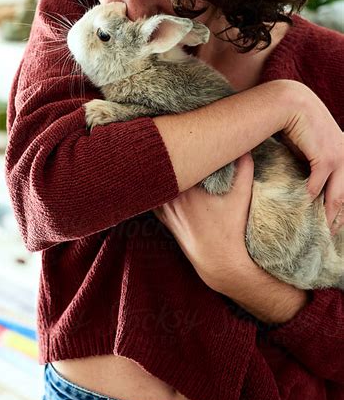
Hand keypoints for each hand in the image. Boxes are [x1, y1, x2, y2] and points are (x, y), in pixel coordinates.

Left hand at [154, 153, 256, 292]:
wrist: (220, 261)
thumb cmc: (232, 229)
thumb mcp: (242, 196)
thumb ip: (244, 169)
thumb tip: (245, 147)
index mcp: (188, 189)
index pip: (180, 160)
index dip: (184, 146)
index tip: (190, 138)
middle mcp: (172, 198)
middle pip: (165, 169)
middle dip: (170, 155)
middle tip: (177, 141)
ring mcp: (165, 210)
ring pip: (156, 183)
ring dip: (162, 172)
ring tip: (167, 156)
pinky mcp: (164, 219)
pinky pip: (154, 198)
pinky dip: (157, 188)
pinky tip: (160, 179)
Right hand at [280, 81, 342, 232]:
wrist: (289, 102)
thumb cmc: (293, 122)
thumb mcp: (307, 146)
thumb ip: (310, 163)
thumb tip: (306, 185)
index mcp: (343, 153)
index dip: (340, 207)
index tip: (332, 222)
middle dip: (338, 217)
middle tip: (330, 235)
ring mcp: (339, 156)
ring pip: (337, 195)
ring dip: (328, 215)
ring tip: (320, 231)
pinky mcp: (326, 157)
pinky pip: (318, 185)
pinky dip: (311, 198)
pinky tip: (303, 207)